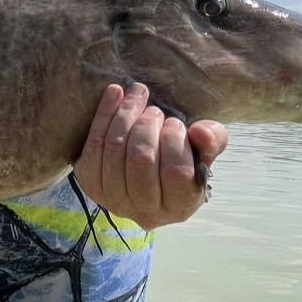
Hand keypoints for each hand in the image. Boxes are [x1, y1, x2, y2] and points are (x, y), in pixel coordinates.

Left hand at [73, 82, 227, 230]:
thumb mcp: (202, 154)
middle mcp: (144, 209)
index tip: (175, 123)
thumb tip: (201, 131)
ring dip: (126, 114)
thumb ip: (212, 142)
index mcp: (179, 206)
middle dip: (147, 126)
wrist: (143, 176)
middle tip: (155, 111)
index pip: (177, 173)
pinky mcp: (89, 182)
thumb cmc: (178, 162)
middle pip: (141, 160)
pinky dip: (104, 113)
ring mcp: (113, 198)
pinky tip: (116, 92)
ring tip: (138, 95)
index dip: (174, 141)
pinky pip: (93, 144)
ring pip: (114, 149)